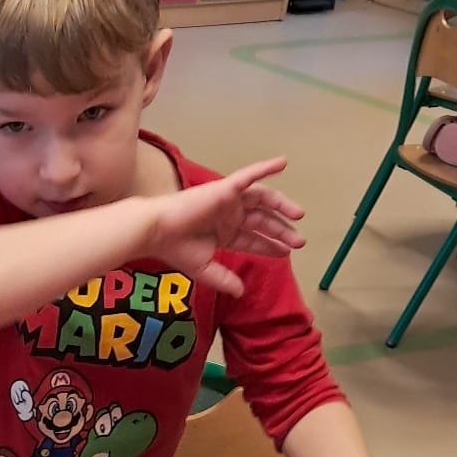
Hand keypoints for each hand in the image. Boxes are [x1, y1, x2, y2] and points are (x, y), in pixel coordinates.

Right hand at [146, 159, 305, 296]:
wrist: (157, 232)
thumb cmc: (175, 249)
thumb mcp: (205, 270)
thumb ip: (225, 280)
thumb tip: (241, 293)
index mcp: (224, 232)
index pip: (253, 238)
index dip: (271, 245)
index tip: (286, 253)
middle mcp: (229, 215)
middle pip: (262, 220)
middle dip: (281, 231)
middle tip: (299, 242)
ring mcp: (228, 201)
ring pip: (262, 199)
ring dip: (281, 206)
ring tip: (298, 216)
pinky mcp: (225, 188)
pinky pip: (249, 175)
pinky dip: (265, 168)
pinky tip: (282, 163)